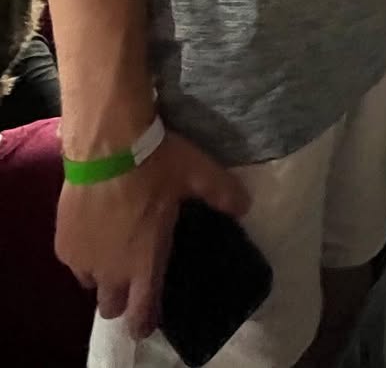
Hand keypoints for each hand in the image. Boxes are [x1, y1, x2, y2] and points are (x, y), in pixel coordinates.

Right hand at [55, 130, 249, 339]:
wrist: (107, 144)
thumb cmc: (156, 164)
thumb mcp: (198, 175)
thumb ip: (222, 194)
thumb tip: (244, 207)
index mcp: (144, 262)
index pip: (141, 313)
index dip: (146, 321)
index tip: (150, 317)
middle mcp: (111, 270)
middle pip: (110, 306)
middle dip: (122, 296)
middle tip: (133, 269)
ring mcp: (83, 259)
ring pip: (90, 284)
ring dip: (102, 272)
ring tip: (114, 245)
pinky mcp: (63, 243)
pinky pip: (74, 260)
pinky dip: (84, 251)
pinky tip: (95, 228)